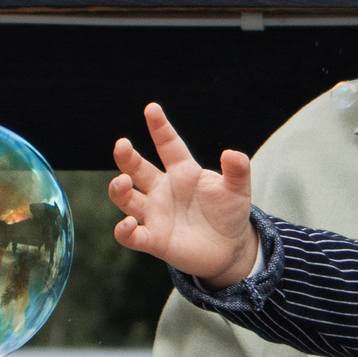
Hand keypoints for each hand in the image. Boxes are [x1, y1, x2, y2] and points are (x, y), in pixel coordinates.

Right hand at [110, 102, 260, 284]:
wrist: (229, 248)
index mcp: (183, 172)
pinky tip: (129, 224)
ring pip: (126, 198)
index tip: (152, 108)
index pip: (168, 145)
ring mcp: (155, 214)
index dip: (160, 127)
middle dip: (126, 156)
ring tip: (122, 181)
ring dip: (118, 189)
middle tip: (122, 144)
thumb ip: (238, 170)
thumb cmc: (229, 212)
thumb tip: (232, 154)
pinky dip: (124, 230)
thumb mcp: (239, 189)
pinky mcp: (153, 239)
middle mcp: (163, 189)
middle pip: (137, 168)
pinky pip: (130, 235)